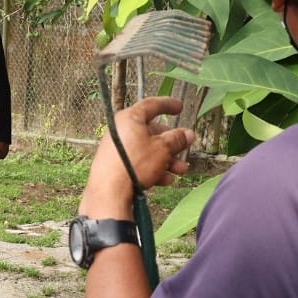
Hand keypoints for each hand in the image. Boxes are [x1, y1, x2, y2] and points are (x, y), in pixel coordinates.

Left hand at [80, 97, 194, 218]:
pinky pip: (137, 162)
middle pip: (151, 131)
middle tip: (184, 149)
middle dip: (171, 143)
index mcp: (130, 118)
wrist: (109, 193)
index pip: (152, 105)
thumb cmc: (135, 165)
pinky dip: (152, 168)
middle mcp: (120, 130)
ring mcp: (115, 148)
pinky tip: (165, 180)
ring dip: (166, 159)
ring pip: (146, 149)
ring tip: (181, 170)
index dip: (168, 104)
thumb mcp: (163, 149)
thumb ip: (177, 139)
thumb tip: (188, 134)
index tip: (180, 107)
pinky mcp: (113, 165)